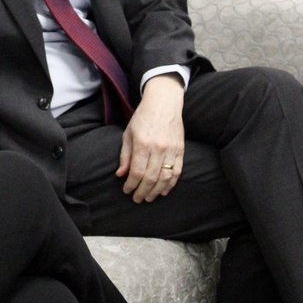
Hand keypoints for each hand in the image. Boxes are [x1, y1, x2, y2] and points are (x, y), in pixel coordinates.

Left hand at [116, 74, 184, 202]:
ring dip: (156, 191)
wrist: (164, 103)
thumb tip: (121, 174)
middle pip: (151, 177)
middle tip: (137, 199)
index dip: (131, 184)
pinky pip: (177, 171)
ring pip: (165, 177)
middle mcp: (158, 148)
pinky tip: (164, 190)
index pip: (136, 171)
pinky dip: (171, 183)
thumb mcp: (128, 133)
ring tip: (149, 198)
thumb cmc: (142, 117)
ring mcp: (171, 149)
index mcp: (142, 143)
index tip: (126, 190)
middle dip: (143, 191)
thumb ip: (125, 155)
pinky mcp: (181, 150)